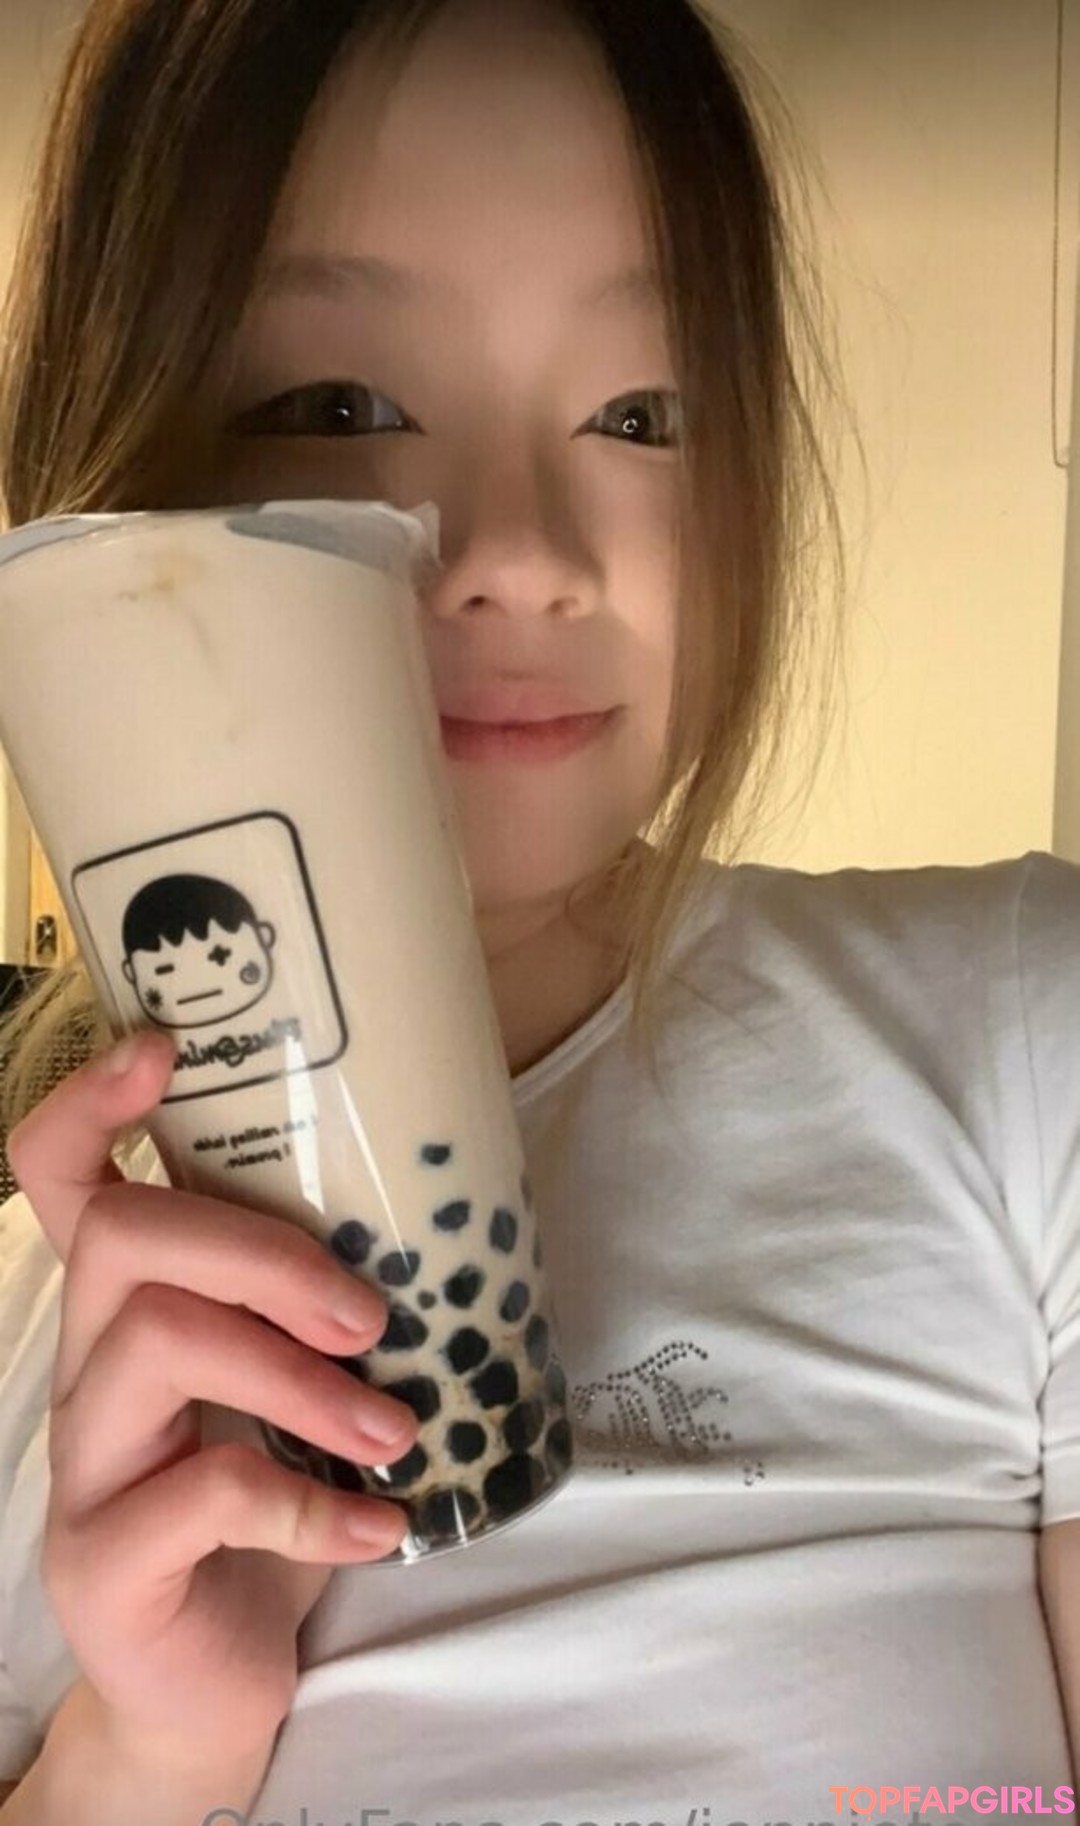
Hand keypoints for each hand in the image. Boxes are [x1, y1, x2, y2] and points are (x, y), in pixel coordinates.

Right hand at [7, 1031, 418, 1766]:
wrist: (214, 1686)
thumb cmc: (267, 1508)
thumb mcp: (294, 1389)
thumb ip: (323, 1311)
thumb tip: (452, 1217)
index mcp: (127, 1311)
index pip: (58, 1179)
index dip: (87, 1103)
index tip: (160, 1050)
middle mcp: (83, 1370)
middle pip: (126, 1239)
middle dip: (264, 1255)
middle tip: (368, 1316)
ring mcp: (83, 1466)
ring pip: (159, 1344)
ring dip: (303, 1382)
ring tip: (397, 1434)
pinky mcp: (103, 1561)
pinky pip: (203, 1495)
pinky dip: (312, 1509)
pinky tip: (378, 1530)